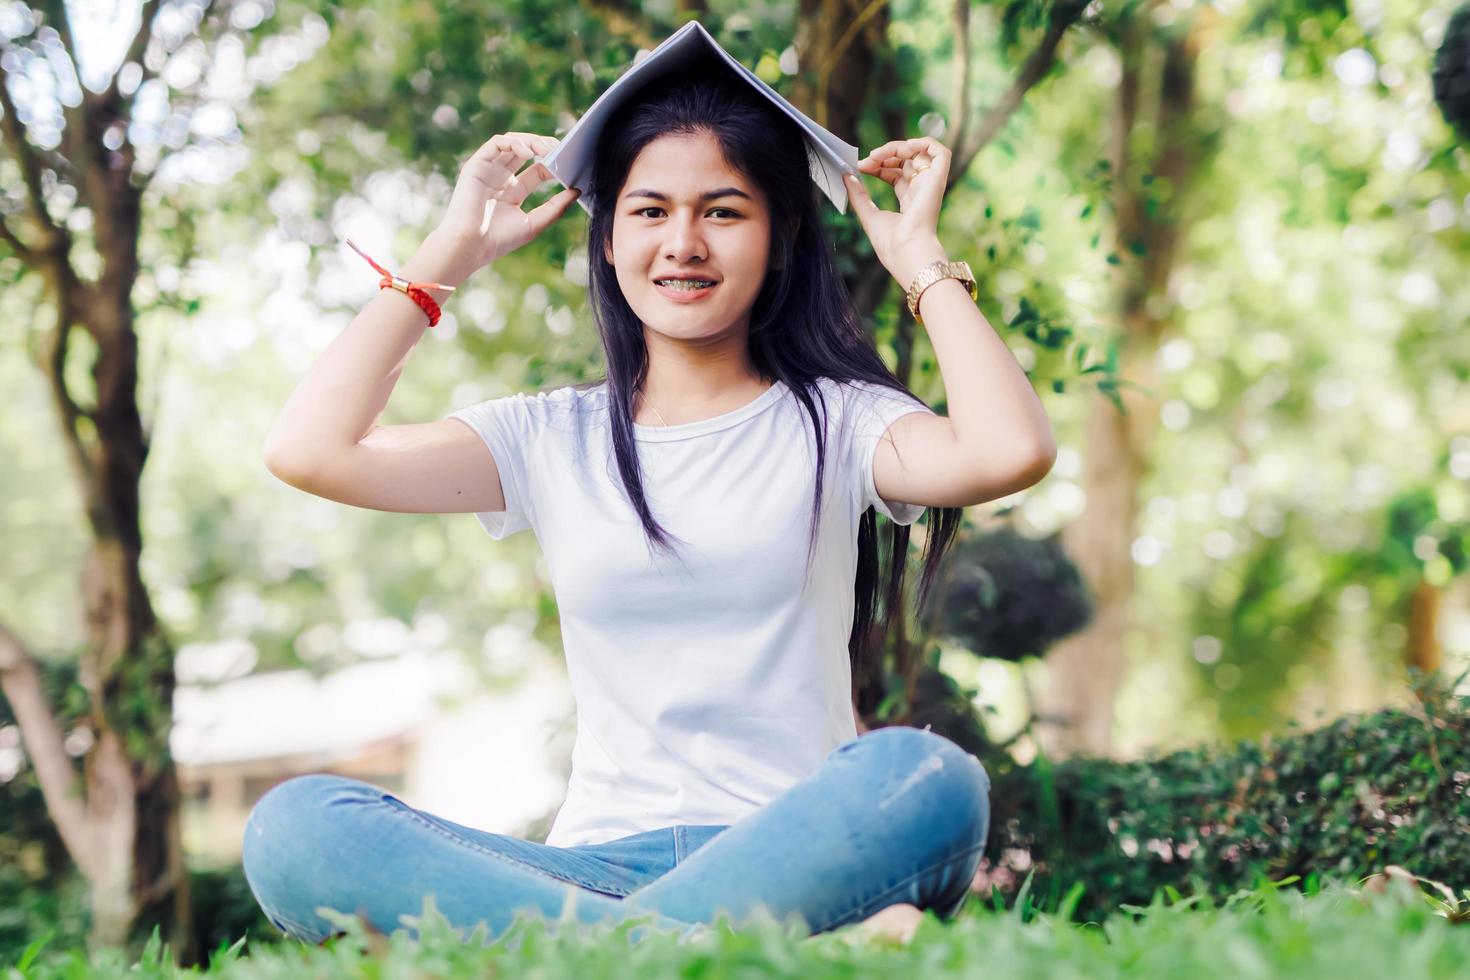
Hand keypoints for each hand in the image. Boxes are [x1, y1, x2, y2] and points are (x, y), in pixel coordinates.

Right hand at [435, 132, 581, 274]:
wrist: (469, 247)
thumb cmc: (498, 240)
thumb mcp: (534, 223)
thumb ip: (555, 208)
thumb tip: (577, 191)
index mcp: (513, 191)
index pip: (538, 170)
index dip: (553, 164)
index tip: (569, 164)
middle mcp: (501, 178)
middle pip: (526, 151)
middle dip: (544, 146)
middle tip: (561, 149)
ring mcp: (489, 170)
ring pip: (512, 143)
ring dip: (531, 141)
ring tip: (547, 149)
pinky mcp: (477, 165)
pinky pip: (496, 144)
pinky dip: (513, 143)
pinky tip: (528, 152)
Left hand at [843, 137, 951, 282]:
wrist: (906, 251)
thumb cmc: (891, 243)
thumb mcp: (868, 214)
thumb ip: (858, 195)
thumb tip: (846, 176)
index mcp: (909, 201)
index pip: (897, 173)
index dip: (879, 165)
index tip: (861, 167)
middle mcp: (922, 191)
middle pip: (907, 160)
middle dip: (885, 154)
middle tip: (866, 160)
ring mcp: (930, 185)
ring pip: (920, 152)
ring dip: (897, 147)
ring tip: (878, 155)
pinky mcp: (938, 180)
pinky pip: (940, 152)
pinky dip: (923, 143)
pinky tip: (903, 147)